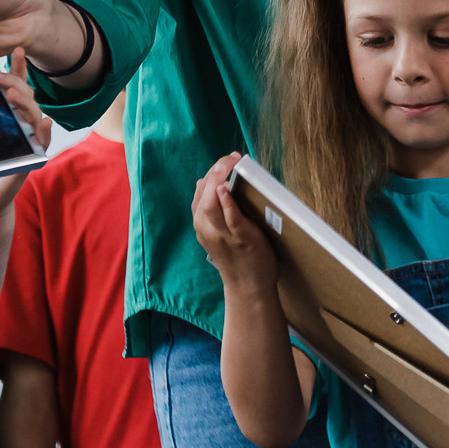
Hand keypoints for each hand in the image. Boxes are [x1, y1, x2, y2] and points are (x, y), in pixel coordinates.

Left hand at [0, 49, 54, 219]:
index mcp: (9, 117)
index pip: (17, 87)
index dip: (19, 68)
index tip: (16, 51)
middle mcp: (22, 126)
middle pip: (26, 96)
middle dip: (13, 81)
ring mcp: (29, 141)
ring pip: (35, 115)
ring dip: (25, 102)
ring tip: (11, 93)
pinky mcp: (30, 160)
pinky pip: (43, 143)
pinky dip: (46, 132)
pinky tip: (46, 123)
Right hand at [190, 154, 277, 294]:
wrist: (249, 288)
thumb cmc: (237, 257)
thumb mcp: (218, 232)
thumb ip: (212, 210)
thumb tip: (204, 183)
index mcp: (202, 224)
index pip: (200, 192)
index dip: (211, 173)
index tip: (225, 161)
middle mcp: (207, 229)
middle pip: (203, 195)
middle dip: (214, 172)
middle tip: (228, 158)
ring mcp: (222, 235)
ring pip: (211, 205)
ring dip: (218, 182)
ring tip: (225, 166)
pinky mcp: (240, 240)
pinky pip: (230, 219)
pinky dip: (226, 203)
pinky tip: (226, 189)